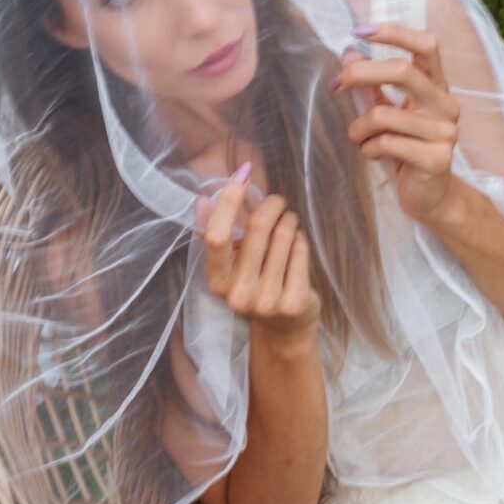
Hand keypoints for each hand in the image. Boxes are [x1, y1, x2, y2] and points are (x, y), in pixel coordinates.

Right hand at [194, 168, 321, 341]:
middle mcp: (238, 294)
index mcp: (216, 281)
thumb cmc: (254, 284)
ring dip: (289, 221)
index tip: (242, 173)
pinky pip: (301, 251)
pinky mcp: (293, 302)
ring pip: (284, 236)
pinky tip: (298, 245)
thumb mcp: (231, 264)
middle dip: (271, 205)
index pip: (216, 235)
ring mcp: (267, 301)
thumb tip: (203, 200)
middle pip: (258, 228)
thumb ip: (218, 232)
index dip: (229, 201)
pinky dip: (301, 240)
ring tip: (289, 224)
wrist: (282, 329)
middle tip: (278, 202)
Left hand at [331, 23, 461, 222]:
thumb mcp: (385, 111)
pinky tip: (371, 154)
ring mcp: (445, 132)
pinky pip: (386, 143)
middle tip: (337, 84)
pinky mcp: (436, 158)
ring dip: (359, 127)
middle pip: (402, 71)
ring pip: (384, 114)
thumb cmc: (405, 150)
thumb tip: (349, 50)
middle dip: (361, 74)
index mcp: (436, 86)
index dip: (395, 32)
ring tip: (358, 138)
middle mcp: (445, 104)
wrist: (429, 197)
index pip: (426, 45)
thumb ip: (370, 84)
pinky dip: (367, 148)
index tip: (359, 31)